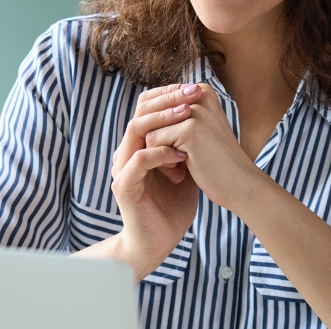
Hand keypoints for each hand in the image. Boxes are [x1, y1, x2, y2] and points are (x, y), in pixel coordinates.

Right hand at [110, 84, 202, 278]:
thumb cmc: (172, 205)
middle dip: (167, 99)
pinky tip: (181, 156)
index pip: (147, 107)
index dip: (169, 94)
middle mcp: (127, 151)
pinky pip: (138, 160)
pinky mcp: (124, 185)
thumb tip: (207, 114)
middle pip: (140, 111)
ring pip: (135, 130)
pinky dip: (160, 153)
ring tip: (186, 116)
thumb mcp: (185, 166)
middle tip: (192, 94)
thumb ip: (187, 141)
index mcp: (139, 144)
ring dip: (162, 120)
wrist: (158, 240)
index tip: (195, 88)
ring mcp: (122, 167)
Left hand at [144, 83, 261, 210]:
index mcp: (201, 90)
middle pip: (151, 115)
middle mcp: (199, 94)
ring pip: (149, 128)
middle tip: (174, 161)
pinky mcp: (190, 129)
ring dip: (157, 152)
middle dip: (156, 140)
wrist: (239, 185)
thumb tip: (140, 105)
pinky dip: (162, 161)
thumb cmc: (216, 161)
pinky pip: (153, 141)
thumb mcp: (196, 130)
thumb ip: (173, 114)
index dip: (158, 129)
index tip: (177, 148)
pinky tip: (180, 172)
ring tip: (178, 165)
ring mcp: (195, 110)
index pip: (157, 102)